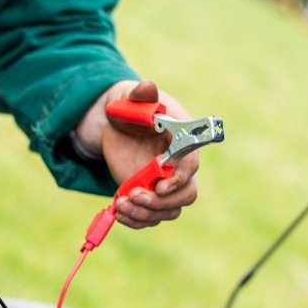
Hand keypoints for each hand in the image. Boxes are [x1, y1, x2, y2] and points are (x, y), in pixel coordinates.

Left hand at [76, 80, 198, 227]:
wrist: (117, 124)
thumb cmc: (130, 107)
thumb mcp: (131, 99)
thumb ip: (141, 96)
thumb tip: (147, 87)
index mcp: (182, 141)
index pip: (191, 165)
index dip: (179, 178)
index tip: (160, 185)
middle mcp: (179, 167)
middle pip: (186, 195)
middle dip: (161, 201)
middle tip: (135, 195)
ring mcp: (165, 185)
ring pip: (168, 210)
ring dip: (145, 213)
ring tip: (121, 205)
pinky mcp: (149, 196)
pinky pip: (150, 217)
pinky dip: (136, 220)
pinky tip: (119, 212)